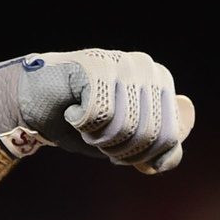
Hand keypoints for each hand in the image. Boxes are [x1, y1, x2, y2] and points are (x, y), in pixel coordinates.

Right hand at [0, 49, 194, 170]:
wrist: (36, 105)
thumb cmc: (86, 123)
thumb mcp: (131, 143)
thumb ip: (165, 143)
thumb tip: (182, 119)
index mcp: (161, 82)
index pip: (170, 139)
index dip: (140, 156)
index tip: (118, 148)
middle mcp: (147, 67)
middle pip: (150, 135)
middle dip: (120, 149)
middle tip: (97, 137)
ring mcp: (122, 62)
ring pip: (126, 127)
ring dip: (99, 138)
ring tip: (85, 123)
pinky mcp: (96, 65)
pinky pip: (101, 115)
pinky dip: (82, 125)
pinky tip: (73, 110)